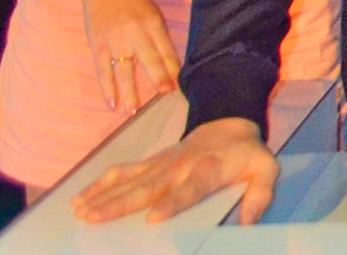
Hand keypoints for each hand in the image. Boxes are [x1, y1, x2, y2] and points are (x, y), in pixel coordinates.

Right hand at [74, 118, 275, 223]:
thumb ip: (260, 195)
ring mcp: (161, 163)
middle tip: (94, 218)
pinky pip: (123, 172)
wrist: (230, 123)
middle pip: (148, 188)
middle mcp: (179, 167)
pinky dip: (101, 184)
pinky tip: (80, 197)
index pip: (187, 190)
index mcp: (207, 172)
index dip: (171, 203)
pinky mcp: (151, 161)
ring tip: (80, 211)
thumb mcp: (266, 170)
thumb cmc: (247, 154)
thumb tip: (248, 222)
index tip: (152, 218)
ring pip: (129, 180)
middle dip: (120, 204)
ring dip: (103, 195)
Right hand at [79, 0, 178, 113]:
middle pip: (149, 59)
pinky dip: (107, 87)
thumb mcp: (152, 12)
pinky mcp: (98, 44)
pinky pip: (103, 70)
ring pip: (124, 70)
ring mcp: (115, 40)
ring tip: (133, 111)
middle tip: (165, 95)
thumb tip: (170, 63)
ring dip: (130, 91)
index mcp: (153, 23)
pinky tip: (112, 102)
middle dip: (159, 78)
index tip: (180, 85)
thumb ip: (159, 36)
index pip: (166, 50)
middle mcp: (135, 32)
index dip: (174, 68)